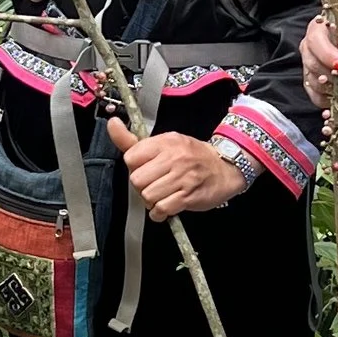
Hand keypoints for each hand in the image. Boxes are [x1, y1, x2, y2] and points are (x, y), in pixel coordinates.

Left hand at [107, 118, 244, 220]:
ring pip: (148, 196)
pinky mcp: (188, 196)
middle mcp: (174, 158)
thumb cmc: (192, 156)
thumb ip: (133, 140)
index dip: (134, 168)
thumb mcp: (164, 142)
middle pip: (137, 180)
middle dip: (141, 186)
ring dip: (151, 201)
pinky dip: (160, 212)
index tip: (145, 169)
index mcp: (165, 142)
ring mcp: (182, 178)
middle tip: (154, 184)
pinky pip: (162, 209)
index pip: (131, 158)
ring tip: (162, 194)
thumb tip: (112, 124)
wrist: (225, 168)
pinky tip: (167, 205)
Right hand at [301, 8, 337, 106]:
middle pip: (313, 65)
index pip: (314, 41)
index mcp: (321, 29)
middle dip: (337, 75)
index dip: (327, 55)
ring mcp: (313, 69)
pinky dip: (334, 100)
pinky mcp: (318, 87)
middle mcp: (312, 48)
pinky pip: (318, 98)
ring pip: (315, 84)